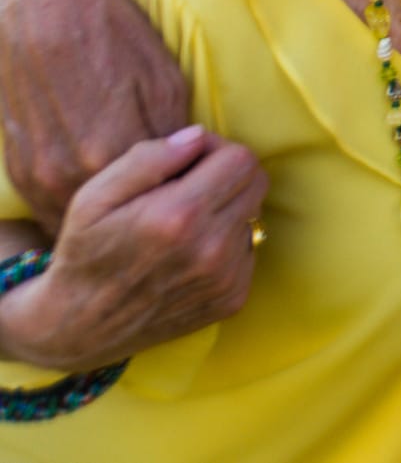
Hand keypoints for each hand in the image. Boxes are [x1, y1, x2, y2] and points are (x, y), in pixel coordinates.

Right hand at [0, 0, 189, 230]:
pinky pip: (54, 208)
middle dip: (154, 212)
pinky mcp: (21, 170)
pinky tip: (110, 202)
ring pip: (90, 217)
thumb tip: (199, 175)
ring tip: (145, 205)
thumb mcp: (164, 83)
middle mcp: (71, 168)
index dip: (187, 198)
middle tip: (179, 203)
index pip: (164, 199)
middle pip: (125, 216)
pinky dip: (84, 207)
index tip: (204, 194)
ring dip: (118, 219)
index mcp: (113, 149)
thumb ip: (178, 138)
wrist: (45, 5)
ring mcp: (39, 172)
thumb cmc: (116, 37)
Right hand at [0, 126, 265, 372]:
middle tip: (189, 185)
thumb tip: (198, 137)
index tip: (188, 160)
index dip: (215, 149)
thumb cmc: (85, 252)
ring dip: (227, 209)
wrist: (81, 327)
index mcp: (179, 216)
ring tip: (184, 222)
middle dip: (227, 174)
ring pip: (254, 214)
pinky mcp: (233, 298)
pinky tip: (190, 251)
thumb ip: (148, 158)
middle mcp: (210, 248)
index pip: (240, 158)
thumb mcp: (94, 197)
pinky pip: (249, 249)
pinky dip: (226, 242)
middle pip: (256, 182)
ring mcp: (225, 277)